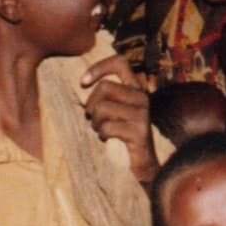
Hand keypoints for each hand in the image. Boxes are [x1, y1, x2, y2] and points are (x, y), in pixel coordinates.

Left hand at [82, 54, 156, 182]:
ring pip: (103, 108)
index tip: (83, 83)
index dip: (98, 67)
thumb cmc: (121, 134)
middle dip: (91, 105)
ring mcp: (143, 114)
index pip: (120, 62)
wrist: (143, 164)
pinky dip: (102, 134)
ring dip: (96, 122)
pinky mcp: (140, 131)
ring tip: (101, 130)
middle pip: (104, 87)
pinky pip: (108, 127)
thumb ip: (106, 94)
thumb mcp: (114, 109)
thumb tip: (84, 82)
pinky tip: (107, 139)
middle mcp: (142, 97)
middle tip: (93, 119)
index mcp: (136, 88)